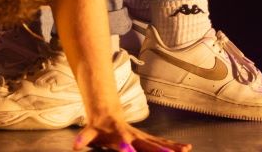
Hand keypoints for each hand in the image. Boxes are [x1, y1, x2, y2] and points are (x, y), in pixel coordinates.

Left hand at [75, 115, 189, 151]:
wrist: (107, 113)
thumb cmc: (99, 127)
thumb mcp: (89, 132)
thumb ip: (84, 138)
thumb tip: (75, 145)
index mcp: (120, 134)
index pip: (125, 141)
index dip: (127, 146)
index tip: (129, 148)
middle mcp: (134, 135)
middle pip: (149, 142)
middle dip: (162, 148)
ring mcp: (142, 136)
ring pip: (159, 142)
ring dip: (173, 146)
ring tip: (186, 149)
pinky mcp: (146, 138)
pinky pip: (161, 142)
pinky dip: (173, 145)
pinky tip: (186, 148)